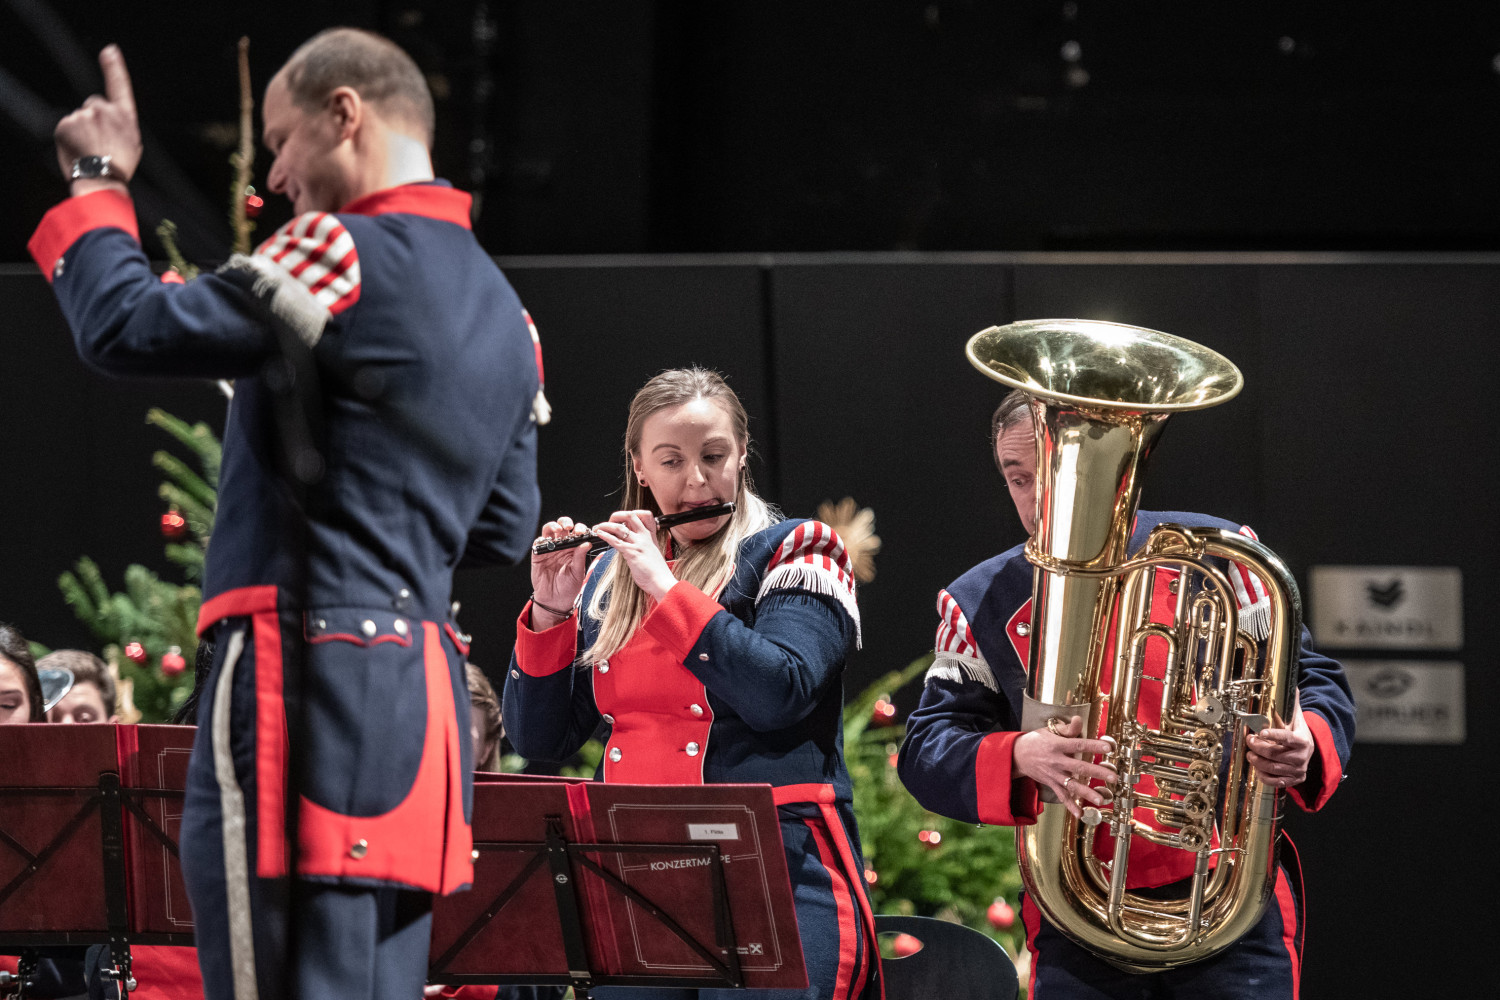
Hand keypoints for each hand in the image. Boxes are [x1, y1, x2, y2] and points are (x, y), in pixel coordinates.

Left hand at [54, 46, 141, 193]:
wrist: (102, 180)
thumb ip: (120, 124)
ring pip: (79, 117)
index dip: (114, 67)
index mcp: (124, 117)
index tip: (109, 51)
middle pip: (93, 104)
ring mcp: (85, 116)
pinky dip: (69, 137)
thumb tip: (109, 122)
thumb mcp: (132, 143)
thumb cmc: (119, 167)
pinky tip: (78, 149)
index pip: (119, 86)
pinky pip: (66, 126)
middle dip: (93, 118)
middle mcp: (105, 111)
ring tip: (89, 149)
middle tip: (97, 141)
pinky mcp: (67, 123)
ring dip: (81, 130)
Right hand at [528, 516, 589, 627]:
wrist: (555, 601)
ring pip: (549, 531)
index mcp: (574, 548)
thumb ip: (580, 557)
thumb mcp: (577, 573)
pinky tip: (546, 542)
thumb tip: (587, 542)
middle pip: (562, 527)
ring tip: (558, 529)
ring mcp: (549, 549)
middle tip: (570, 527)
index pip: (577, 533)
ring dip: (552, 526)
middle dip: (566, 523)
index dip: (579, 529)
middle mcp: (561, 546)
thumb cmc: (569, 587)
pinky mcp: (538, 555)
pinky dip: (541, 540)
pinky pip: (538, 543)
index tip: (582, 532)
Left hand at [593, 510, 675, 600]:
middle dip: (617, 515)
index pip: (645, 515)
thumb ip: (642, 546)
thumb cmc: (657, 571)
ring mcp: (638, 544)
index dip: (633, 513)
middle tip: (609, 520)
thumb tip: (629, 543)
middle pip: (631, 516)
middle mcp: (645, 537)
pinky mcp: (632, 553)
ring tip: (598, 527)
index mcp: (651, 536)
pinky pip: (616, 541)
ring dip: (606, 525)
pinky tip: (600, 534)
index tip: (624, 519)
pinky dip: (605, 536)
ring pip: (619, 527)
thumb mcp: (651, 553)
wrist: (662, 582)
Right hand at [1012, 716, 1115, 819]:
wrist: (1017, 755)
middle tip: (1113, 777)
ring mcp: (1054, 774)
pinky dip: (1070, 805)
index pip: (1078, 745)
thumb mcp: (1049, 730)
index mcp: (1057, 745)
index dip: (1093, 745)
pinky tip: (1080, 813)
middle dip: (1097, 772)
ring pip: (1072, 785)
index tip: (1109, 747)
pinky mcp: (1051, 783)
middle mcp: (1056, 761)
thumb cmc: (1037, 740)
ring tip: (1101, 799)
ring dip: (1087, 793)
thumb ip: (1067, 728)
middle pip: (1079, 767)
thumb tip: (1079, 720)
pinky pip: (1061, 796)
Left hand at [1246, 690, 1312, 787]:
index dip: (1274, 735)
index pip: (1287, 737)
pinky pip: (1276, 782)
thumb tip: (1292, 684)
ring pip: (1273, 767)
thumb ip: (1292, 703)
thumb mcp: (1297, 718)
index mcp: (1302, 740)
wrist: (1311, 750)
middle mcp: (1302, 756)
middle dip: (1258, 747)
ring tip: (1249, 754)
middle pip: (1275, 753)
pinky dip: (1264, 776)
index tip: (1261, 732)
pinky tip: (1257, 768)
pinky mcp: (1295, 780)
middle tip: (1249, 740)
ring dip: (1257, 761)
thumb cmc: (1298, 732)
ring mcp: (1298, 769)